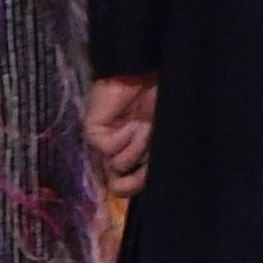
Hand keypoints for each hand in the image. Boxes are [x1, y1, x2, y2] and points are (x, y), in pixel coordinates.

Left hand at [85, 73, 155, 192]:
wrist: (149, 74)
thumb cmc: (164, 103)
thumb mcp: (168, 138)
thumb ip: (160, 163)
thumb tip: (151, 185)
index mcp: (136, 158)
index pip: (131, 189)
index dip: (143, 185)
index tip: (156, 170)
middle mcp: (119, 154)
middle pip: (119, 188)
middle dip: (140, 175)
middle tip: (151, 151)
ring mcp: (105, 145)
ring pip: (117, 168)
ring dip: (137, 149)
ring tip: (145, 128)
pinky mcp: (94, 133)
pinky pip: (109, 150)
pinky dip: (126, 138)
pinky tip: (133, 123)